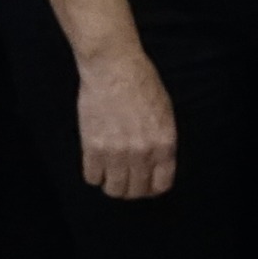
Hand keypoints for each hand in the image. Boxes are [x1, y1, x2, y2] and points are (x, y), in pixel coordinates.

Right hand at [76, 45, 177, 200]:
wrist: (114, 67)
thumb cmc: (141, 82)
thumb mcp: (165, 112)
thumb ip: (161, 141)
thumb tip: (156, 163)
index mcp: (164, 144)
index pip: (161, 185)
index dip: (151, 188)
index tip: (144, 184)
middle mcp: (143, 153)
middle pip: (135, 191)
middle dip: (130, 189)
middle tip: (124, 178)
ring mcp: (117, 152)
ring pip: (113, 189)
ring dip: (111, 184)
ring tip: (109, 173)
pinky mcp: (94, 147)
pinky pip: (92, 177)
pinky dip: (94, 174)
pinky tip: (96, 162)